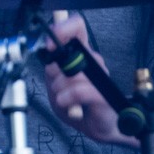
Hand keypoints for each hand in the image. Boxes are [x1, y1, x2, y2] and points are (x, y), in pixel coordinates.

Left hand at [43, 14, 132, 146]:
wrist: (99, 127)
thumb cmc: (79, 105)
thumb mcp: (58, 87)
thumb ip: (53, 71)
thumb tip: (49, 59)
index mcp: (81, 55)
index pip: (77, 27)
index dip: (62, 29)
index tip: (50, 44)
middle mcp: (93, 61)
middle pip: (71, 51)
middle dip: (55, 72)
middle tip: (56, 85)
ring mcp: (101, 76)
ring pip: (72, 73)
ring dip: (60, 88)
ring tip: (63, 99)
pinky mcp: (104, 93)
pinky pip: (80, 90)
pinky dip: (67, 98)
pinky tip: (66, 103)